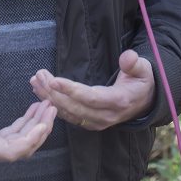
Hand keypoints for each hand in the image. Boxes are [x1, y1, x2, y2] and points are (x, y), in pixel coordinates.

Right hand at [0, 75, 56, 164]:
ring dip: (35, 128)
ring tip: (47, 107)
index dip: (29, 140)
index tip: (43, 125)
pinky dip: (25, 127)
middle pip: (21, 149)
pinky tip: (33, 111)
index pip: (9, 151)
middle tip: (52, 107)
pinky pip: (12, 140)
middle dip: (40, 129)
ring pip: (19, 145)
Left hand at [30, 49, 154, 130]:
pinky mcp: (90, 123)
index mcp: (118, 101)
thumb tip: (128, 57)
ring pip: (69, 113)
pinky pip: (69, 116)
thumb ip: (134, 63)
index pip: (90, 97)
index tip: (53, 80)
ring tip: (35, 82)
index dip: (71, 90)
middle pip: (74, 107)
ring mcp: (97, 122)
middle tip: (38, 76)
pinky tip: (41, 93)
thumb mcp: (143, 69)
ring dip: (50, 98)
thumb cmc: (142, 81)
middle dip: (54, 92)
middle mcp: (105, 116)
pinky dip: (54, 105)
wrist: (145, 101)